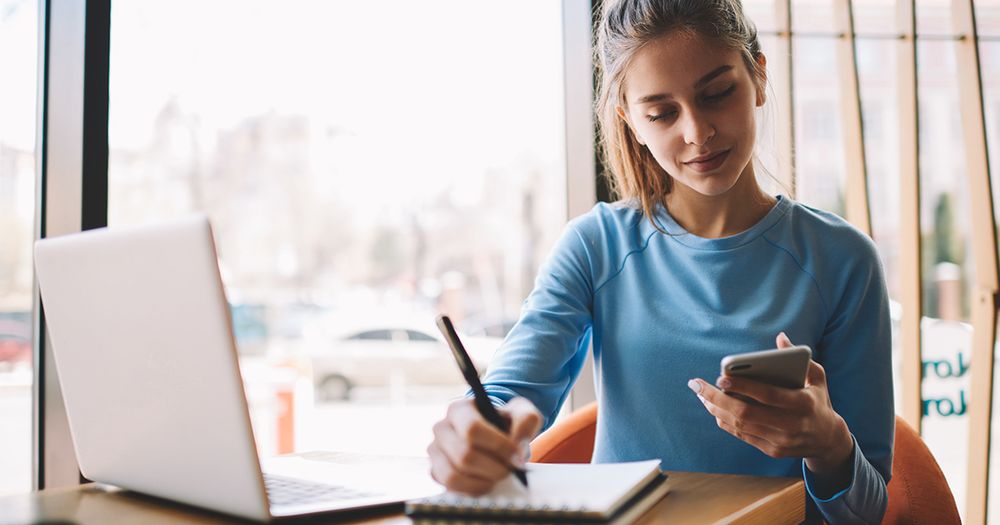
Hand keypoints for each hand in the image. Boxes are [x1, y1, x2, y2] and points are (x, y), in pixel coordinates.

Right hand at [427, 396, 541, 494]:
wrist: (495, 435)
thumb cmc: (506, 422)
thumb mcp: (522, 413)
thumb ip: (526, 421)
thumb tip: (518, 446)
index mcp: (459, 409)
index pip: (472, 429)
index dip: (497, 446)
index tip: (517, 455)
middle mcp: (442, 428)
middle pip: (464, 455)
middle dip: (494, 467)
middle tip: (510, 469)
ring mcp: (435, 451)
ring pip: (454, 475)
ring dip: (483, 481)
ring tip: (498, 475)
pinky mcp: (436, 471)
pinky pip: (450, 487)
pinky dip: (473, 489)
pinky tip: (487, 482)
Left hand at [688, 333, 853, 474]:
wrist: (828, 440)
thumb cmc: (818, 400)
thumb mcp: (817, 377)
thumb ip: (799, 357)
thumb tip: (780, 337)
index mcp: (803, 403)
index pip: (767, 395)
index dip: (742, 386)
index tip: (721, 377)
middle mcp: (791, 424)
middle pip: (746, 413)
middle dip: (716, 398)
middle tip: (697, 385)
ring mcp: (781, 440)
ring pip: (740, 425)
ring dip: (716, 409)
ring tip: (701, 394)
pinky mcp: (773, 450)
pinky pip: (742, 435)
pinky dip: (725, 421)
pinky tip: (714, 408)